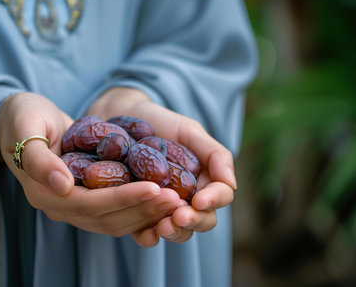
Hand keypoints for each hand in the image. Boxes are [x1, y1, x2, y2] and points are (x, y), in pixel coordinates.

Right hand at [0, 92, 184, 237]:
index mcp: (45, 194)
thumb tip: (62, 185)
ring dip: (147, 212)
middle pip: (108, 218)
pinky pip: (117, 212)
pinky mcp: (88, 199)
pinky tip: (163, 197)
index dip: (124, 197)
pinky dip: (140, 207)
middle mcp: (62, 207)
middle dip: (143, 208)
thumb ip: (38, 158)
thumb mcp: (25, 128)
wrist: (23, 121)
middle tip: (175, 197)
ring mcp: (75, 206)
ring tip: (176, 199)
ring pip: (116, 220)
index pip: (91, 204)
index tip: (155, 187)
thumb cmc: (23, 119)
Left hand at [88, 88, 235, 245]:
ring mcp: (165, 208)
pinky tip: (146, 233)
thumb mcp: (189, 131)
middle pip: (203, 219)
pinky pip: (148, 233)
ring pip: (180, 231)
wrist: (122, 118)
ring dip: (175, 232)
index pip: (221, 196)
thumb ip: (214, 154)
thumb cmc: (161, 122)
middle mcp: (189, 198)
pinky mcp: (140, 214)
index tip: (199, 200)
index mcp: (206, 180)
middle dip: (195, 221)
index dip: (214, 200)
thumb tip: (232, 184)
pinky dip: (149, 238)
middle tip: (180, 216)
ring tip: (163, 226)